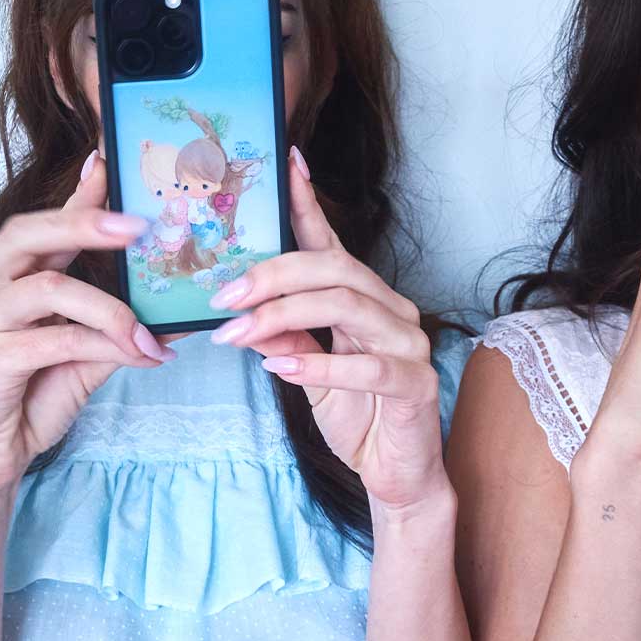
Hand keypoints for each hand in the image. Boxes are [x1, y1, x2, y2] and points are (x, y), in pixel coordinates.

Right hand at [0, 152, 175, 500]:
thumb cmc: (34, 395)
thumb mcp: (86, 352)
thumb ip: (119, 324)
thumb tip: (179, 311)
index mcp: (9, 276)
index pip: (44, 223)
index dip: (78, 194)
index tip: (111, 163)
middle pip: (29, 234)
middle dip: (86, 223)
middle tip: (139, 225)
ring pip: (50, 289)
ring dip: (113, 309)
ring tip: (150, 333)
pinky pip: (55, 338)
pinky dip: (105, 345)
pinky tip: (141, 358)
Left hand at [208, 148, 444, 512]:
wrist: (395, 475)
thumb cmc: (355, 416)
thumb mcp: (304, 371)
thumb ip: (281, 335)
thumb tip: (237, 309)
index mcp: (365, 299)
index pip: (330, 244)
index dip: (307, 204)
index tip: (283, 164)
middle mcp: (393, 310)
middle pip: (334, 269)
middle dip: (272, 275)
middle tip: (222, 295)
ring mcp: (410, 344)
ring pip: (348, 307)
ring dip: (284, 317)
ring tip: (237, 334)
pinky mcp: (417, 385)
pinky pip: (370, 366)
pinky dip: (321, 365)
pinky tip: (282, 369)